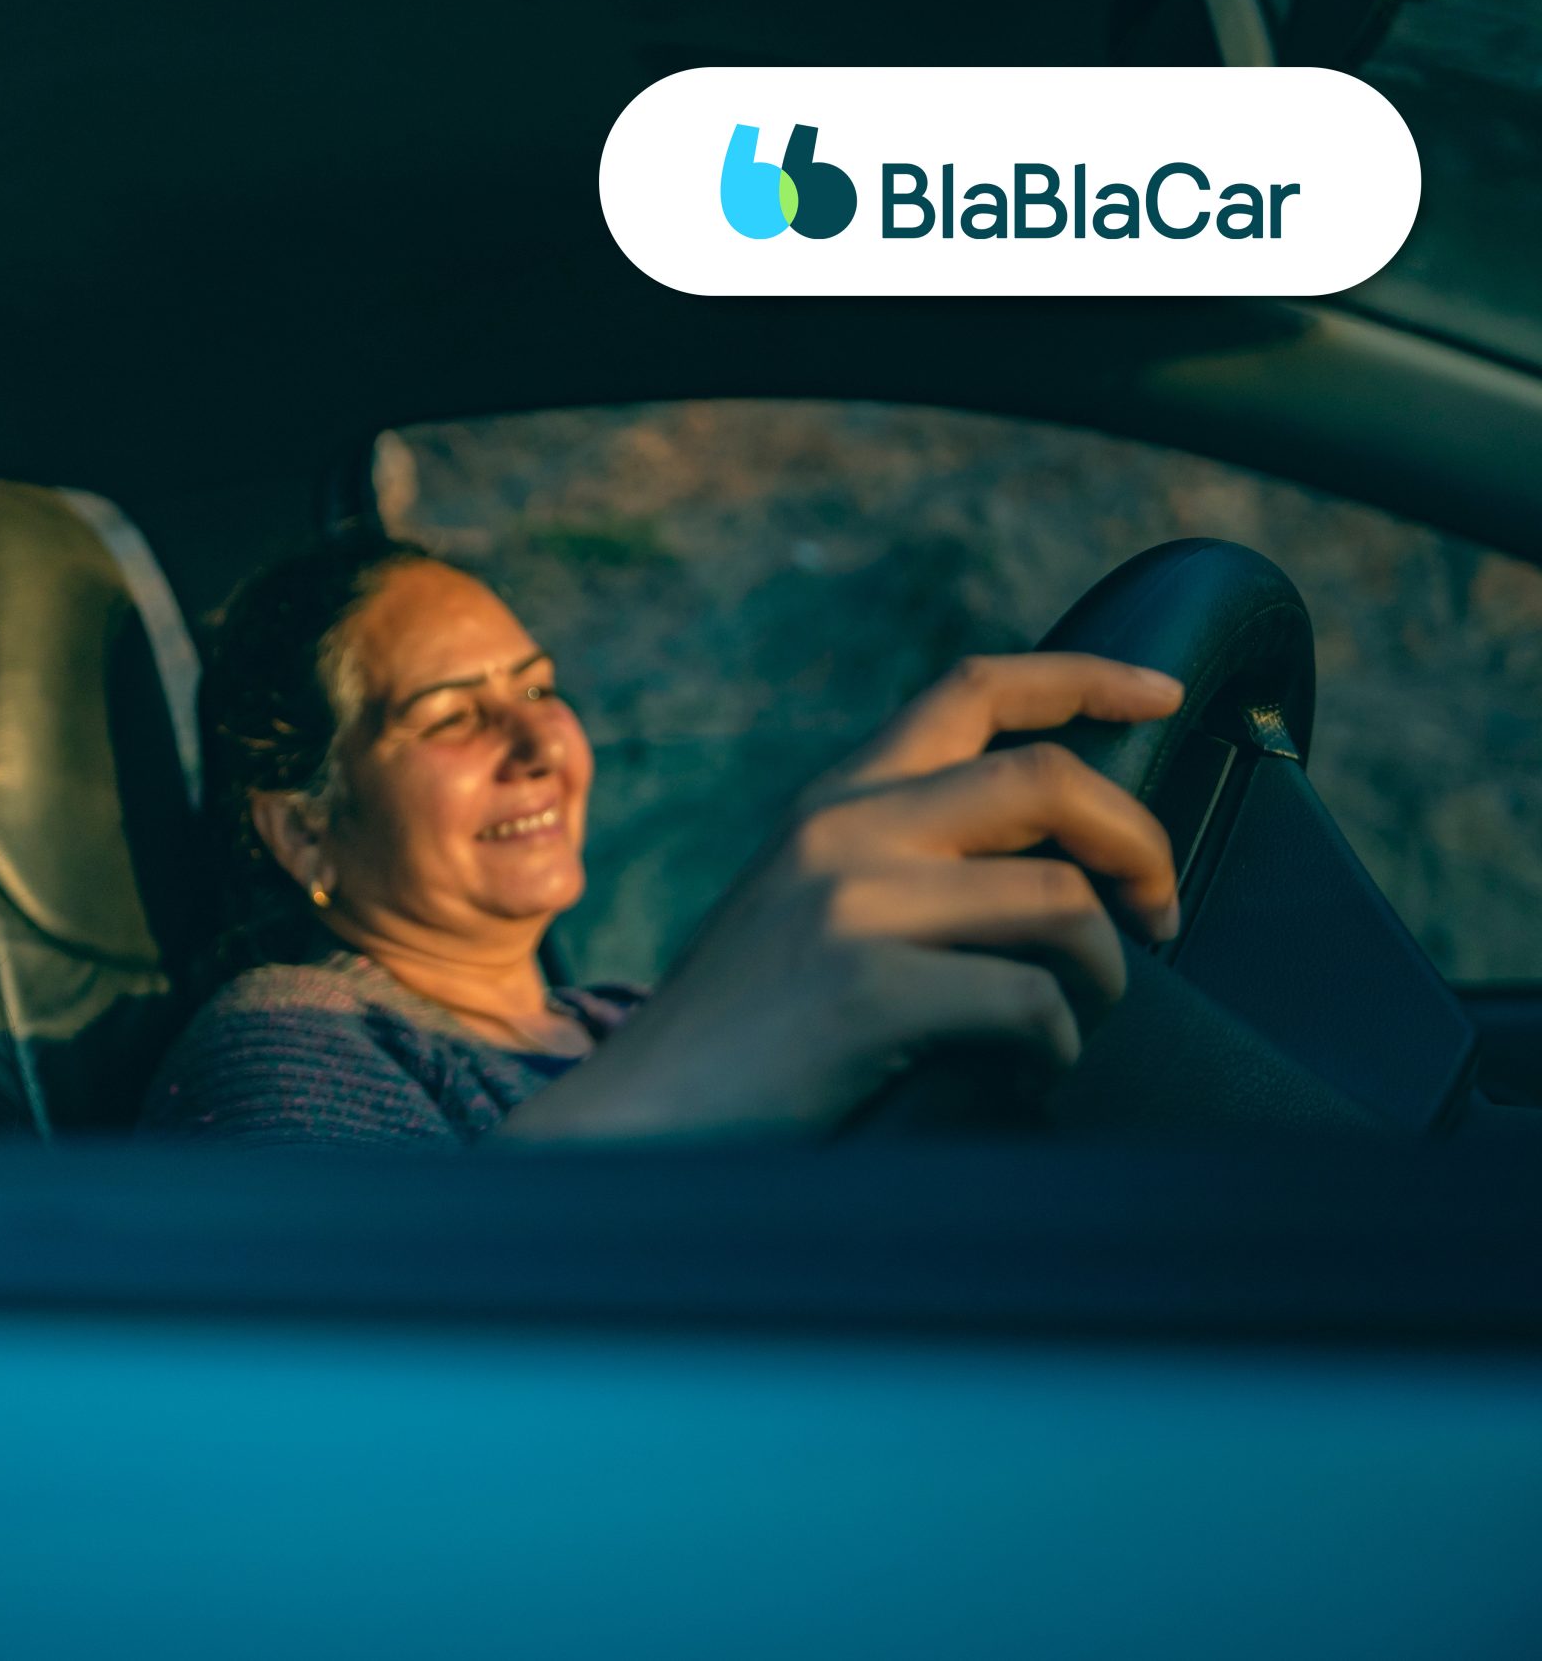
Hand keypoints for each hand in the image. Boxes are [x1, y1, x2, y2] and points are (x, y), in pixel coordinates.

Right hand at [498, 653, 1183, 1140]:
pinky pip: (1033, 1005)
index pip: (971, 689)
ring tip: (1073, 1025)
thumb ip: (890, 858)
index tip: (1163, 693)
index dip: (1084, 677)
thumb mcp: (801, 907)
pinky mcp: (864, 989)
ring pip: (1061, 902)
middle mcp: (839, 827)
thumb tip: (1047, 863)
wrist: (639, 1126)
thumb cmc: (742, 1040)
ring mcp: (848, 903)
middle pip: (1048, 780)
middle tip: (1163, 916)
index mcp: (832, 800)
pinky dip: (1054, 1053)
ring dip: (1105, 977)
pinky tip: (1020, 1081)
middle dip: (1141, 844)